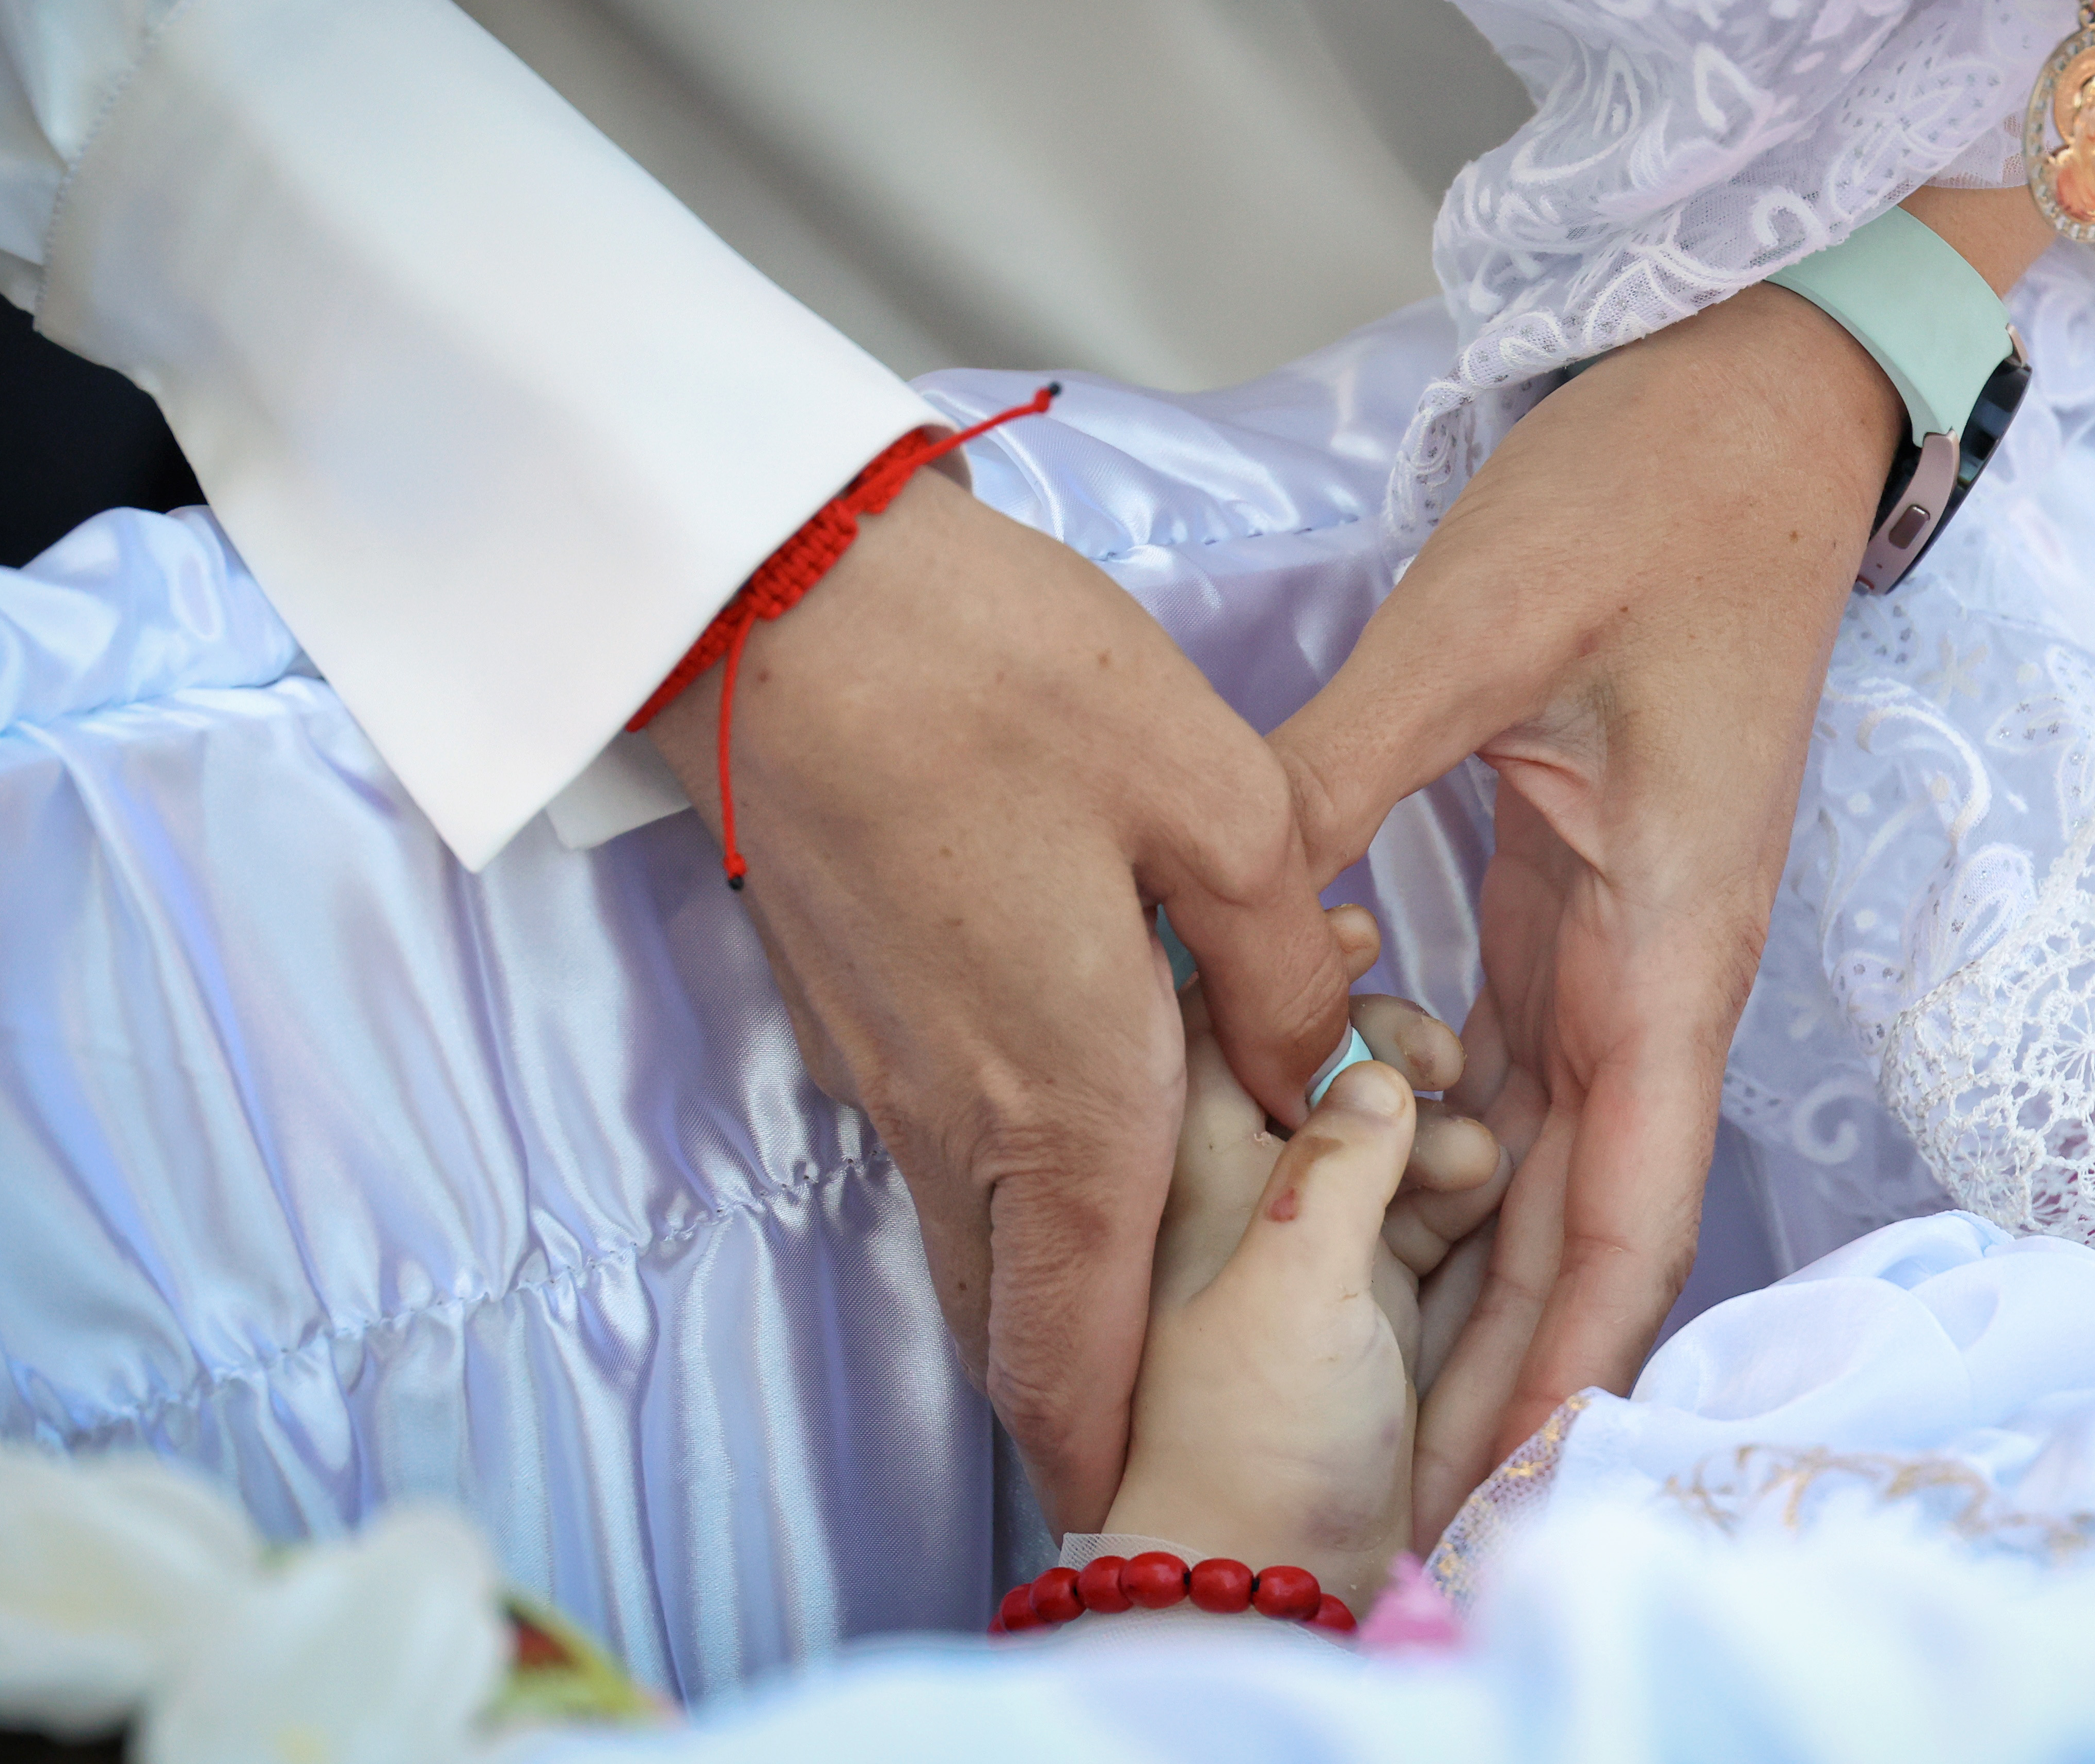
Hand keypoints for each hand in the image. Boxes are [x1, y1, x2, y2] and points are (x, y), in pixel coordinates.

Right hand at [643, 471, 1348, 1532]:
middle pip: (1006, 1320)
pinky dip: (1010, 1177)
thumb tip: (1312, 1072)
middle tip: (1148, 1428)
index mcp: (1063, 1095)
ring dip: (1044, 1285)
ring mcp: (883, 1066)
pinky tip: (1091, 1107)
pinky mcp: (847, 1005)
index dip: (1108, 1437)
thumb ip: (1280, 970)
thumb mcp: (1220, 800)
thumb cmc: (1007, 679)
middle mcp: (956, 1115)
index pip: (1083, 1336)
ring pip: (967, 1236)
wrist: (782, 594)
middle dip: (1074, 1395)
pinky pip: (939, 1146)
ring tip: (1139, 1285)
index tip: (1139, 1500)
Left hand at [1105, 910, 1518, 1604]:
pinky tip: (1478, 1169)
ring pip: (1379, 1135)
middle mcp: (1257, 1199)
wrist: (1273, 1599)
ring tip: (1463, 1139)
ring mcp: (1325, 1246)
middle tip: (1431, 1054)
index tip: (1343, 925)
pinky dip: (1450, 1182)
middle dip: (1374, 1057)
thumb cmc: (1254, 1444)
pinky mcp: (1381, 1296)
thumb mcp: (1292, 1288)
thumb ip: (1335, 1161)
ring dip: (1424, 1128)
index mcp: (1201, 1180)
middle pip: (1311, 1078)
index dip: (1266, 972)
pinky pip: (1422, 1202)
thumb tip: (1368, 1068)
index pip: (1211, 1034)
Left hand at [1278, 192, 2054, 1540]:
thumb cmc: (1655, 498)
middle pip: (1586, 1219)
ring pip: (1551, 1153)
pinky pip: (1517, 1061)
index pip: (1628, 1204)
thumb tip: (1215, 904)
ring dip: (1476, 1275)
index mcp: (1668, 937)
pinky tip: (1362, 1193)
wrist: (1760, 400)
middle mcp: (1657, 968)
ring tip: (1364, 1386)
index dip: (1566, 1357)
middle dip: (1504, 1366)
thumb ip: (1342, 771)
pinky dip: (1451, 1145)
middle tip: (1392, 1499)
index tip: (1500, 1484)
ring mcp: (1622, 938)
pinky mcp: (1578, 895)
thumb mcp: (1483, 622)